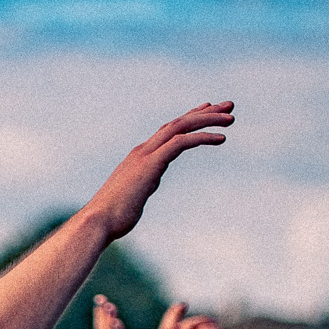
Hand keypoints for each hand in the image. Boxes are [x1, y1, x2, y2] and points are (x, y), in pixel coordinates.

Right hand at [81, 102, 234, 239]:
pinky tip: (221, 139)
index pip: (167, 131)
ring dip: (208, 120)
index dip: (189, 119)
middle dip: (205, 112)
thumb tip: (150, 182)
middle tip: (229, 105)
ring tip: (231, 117)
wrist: (97, 222)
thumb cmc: (112, 217)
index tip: (208, 111)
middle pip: (178, 122)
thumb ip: (143, 185)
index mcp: (138, 157)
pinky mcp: (151, 164)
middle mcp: (142, 150)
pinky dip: (202, 137)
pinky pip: (181, 143)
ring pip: (181, 127)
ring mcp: (145, 155)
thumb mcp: (132, 195)